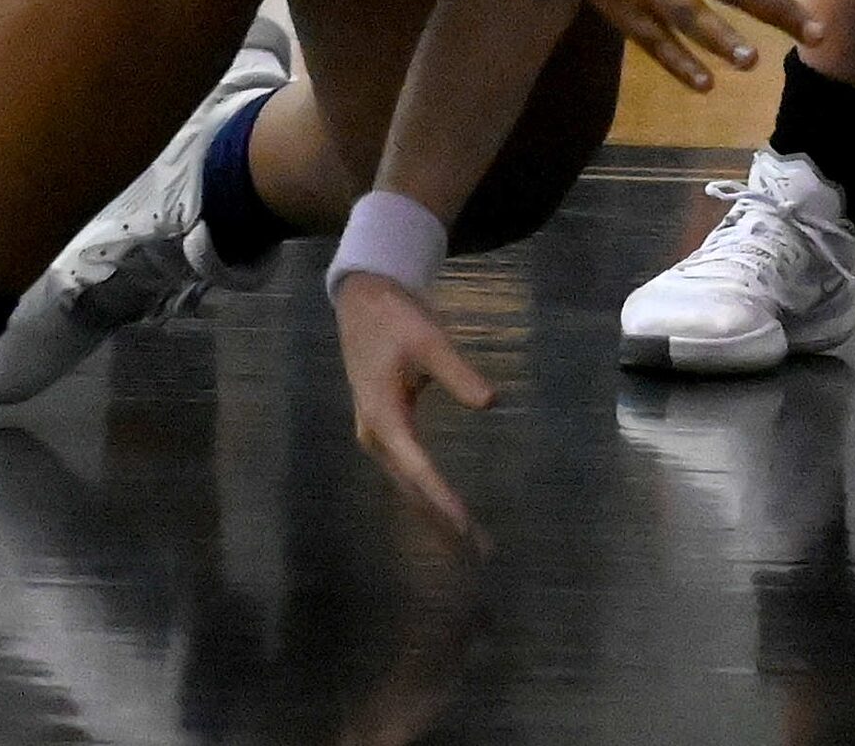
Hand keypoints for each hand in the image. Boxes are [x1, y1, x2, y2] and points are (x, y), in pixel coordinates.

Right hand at [335, 270, 496, 539]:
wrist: (364, 301)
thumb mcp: (430, 340)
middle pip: (412, 488)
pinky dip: (428, 494)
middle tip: (479, 552)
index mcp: (383, 417)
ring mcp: (377, 435)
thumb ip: (458, 373)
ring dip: (436, 513)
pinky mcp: (385, 430)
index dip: (443, 498)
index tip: (465, 526)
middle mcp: (376, 435)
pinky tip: (448, 511)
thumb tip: (491, 401)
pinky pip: (408, 473)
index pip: (418, 469)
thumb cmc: (396, 318)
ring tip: (470, 544)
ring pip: (408, 485)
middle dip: (443, 521)